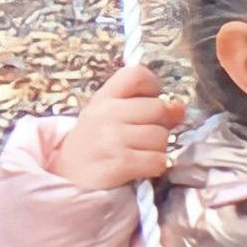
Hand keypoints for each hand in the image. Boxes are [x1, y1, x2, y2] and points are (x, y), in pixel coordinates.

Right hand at [54, 63, 183, 191]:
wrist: (66, 172)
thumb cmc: (94, 141)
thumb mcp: (111, 115)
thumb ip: (143, 106)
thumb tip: (180, 108)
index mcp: (104, 96)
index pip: (137, 74)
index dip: (153, 87)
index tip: (149, 101)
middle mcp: (107, 113)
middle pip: (158, 108)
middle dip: (161, 125)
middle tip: (147, 136)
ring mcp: (111, 139)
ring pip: (160, 137)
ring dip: (158, 149)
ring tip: (142, 153)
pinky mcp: (118, 164)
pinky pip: (157, 161)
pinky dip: (156, 166)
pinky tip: (143, 167)